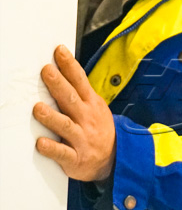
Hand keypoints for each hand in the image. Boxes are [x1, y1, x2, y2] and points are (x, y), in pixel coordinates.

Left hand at [33, 45, 115, 181]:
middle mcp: (86, 118)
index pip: (80, 81)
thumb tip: (60, 72)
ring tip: (38, 108)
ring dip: (52, 117)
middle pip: (71, 99)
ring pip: (66, 126)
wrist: (115, 157)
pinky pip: (63, 153)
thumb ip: (79, 93)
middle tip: (47, 71)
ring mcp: (82, 138)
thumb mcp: (95, 107)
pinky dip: (52, 148)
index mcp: (91, 104)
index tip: (59, 52)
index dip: (70, 65)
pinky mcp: (76, 158)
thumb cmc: (98, 129)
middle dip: (59, 84)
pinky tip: (41, 143)